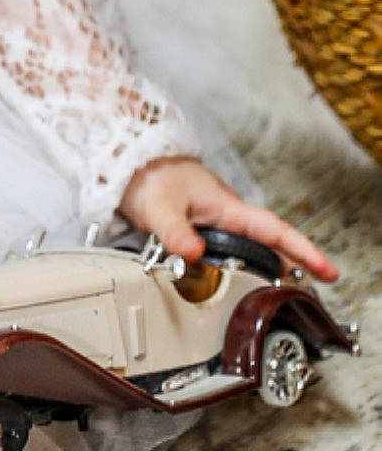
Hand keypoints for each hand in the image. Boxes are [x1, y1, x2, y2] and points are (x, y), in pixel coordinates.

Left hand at [119, 155, 337, 282]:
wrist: (123, 157)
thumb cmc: (145, 173)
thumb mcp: (158, 208)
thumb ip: (175, 233)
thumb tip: (194, 255)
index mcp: (225, 206)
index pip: (273, 230)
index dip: (302, 250)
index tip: (327, 269)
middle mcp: (224, 212)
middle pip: (268, 242)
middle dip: (294, 264)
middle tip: (314, 291)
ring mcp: (212, 218)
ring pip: (249, 245)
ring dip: (268, 266)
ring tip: (283, 294)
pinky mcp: (198, 225)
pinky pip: (229, 248)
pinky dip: (241, 264)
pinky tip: (238, 279)